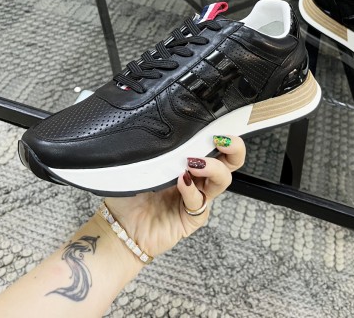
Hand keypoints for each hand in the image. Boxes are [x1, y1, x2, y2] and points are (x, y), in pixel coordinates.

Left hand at [103, 135, 244, 258]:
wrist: (119, 228)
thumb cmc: (129, 194)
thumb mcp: (141, 163)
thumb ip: (156, 149)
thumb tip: (166, 130)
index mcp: (188, 162)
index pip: (214, 145)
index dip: (223, 134)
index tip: (217, 124)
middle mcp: (198, 179)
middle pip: (230, 161)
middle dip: (234, 148)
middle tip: (221, 140)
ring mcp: (196, 198)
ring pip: (222, 180)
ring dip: (213, 167)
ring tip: (196, 163)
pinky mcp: (191, 218)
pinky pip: (198, 202)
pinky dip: (191, 190)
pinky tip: (181, 182)